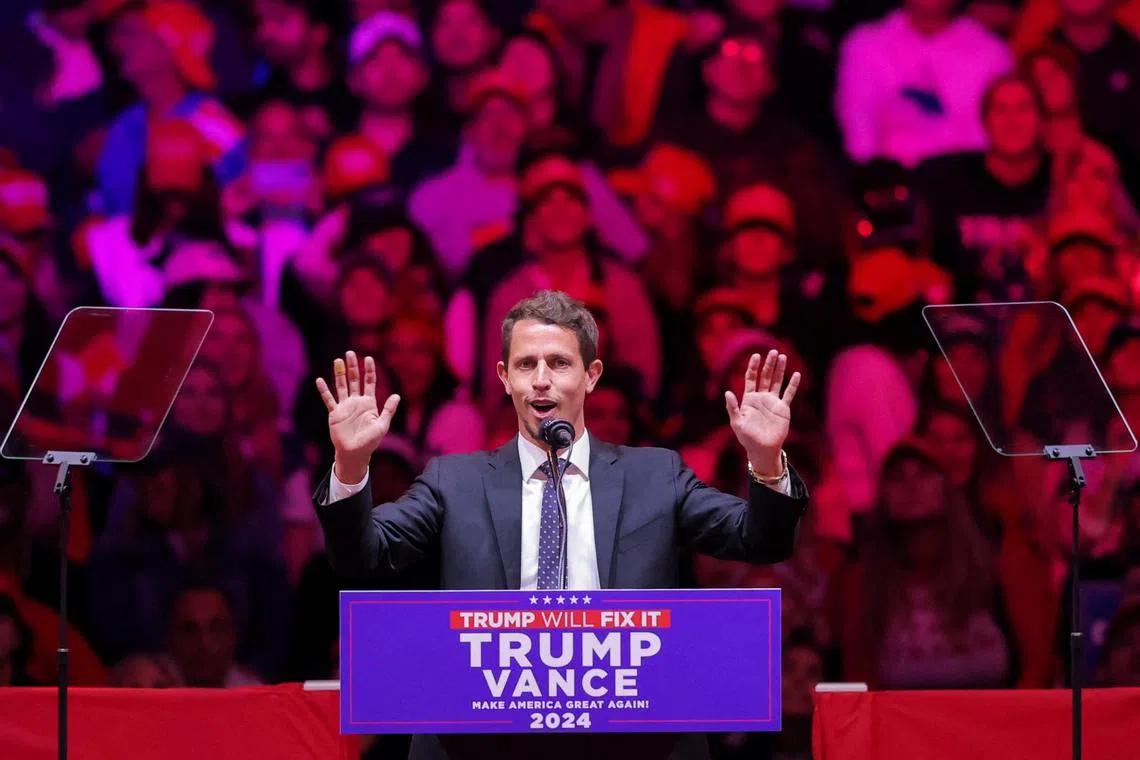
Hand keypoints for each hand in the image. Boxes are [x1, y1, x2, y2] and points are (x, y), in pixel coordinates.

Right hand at [315, 351, 399, 483]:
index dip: (369, 371)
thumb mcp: (382, 425)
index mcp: (369, 403)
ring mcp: (345, 407)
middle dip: (353, 367)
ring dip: (340, 373)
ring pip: (341, 386)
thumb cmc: (370, 441)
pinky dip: (324, 390)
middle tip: (350, 353)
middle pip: (354, 380)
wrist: (355, 453)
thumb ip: (388, 410)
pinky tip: (320, 380)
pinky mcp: (335, 414)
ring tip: (337, 360)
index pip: (369, 382)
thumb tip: (397, 395)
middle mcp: (356, 402)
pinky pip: (329, 399)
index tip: (368, 358)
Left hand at [725, 350, 800, 476]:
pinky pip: (789, 394)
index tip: (756, 355)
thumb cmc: (747, 438)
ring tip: (783, 357)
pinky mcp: (783, 409)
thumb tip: (727, 392)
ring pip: (777, 382)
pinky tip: (797, 374)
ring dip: (780, 370)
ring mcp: (773, 402)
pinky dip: (793, 385)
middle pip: (765, 377)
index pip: (751, 378)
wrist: (763, 450)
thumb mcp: (737, 423)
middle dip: (769, 364)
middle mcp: (761, 398)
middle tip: (773, 351)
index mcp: (749, 399)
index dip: (753, 367)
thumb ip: (733, 408)